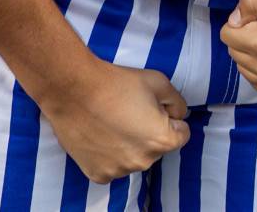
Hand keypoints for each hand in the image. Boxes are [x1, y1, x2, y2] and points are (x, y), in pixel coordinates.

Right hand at [39, 57, 189, 182]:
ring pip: (135, 158)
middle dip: (150, 133)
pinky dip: (110, 154)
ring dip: (130, 146)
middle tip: (131, 113)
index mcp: (162, 140)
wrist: (74, 90)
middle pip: (157, 148)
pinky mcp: (97, 174)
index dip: (170, 118)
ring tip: (113, 123)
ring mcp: (119, 171)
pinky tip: (101, 135)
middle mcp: (143, 161)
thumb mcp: (159, 82)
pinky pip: (113, 166)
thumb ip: (177, 102)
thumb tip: (178, 115)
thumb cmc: (117, 83)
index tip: (154, 108)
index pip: (181, 135)